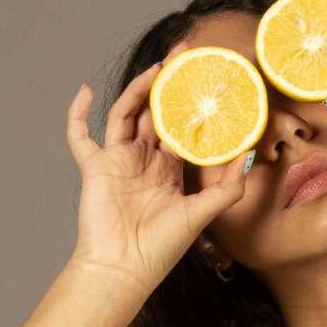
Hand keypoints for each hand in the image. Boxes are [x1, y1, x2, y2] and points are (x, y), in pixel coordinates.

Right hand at [64, 63, 251, 293]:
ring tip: (158, 67)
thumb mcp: (201, 214)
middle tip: (185, 57)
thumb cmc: (160, 248)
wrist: (124, 269)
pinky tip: (86, 89)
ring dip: (139, 89)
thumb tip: (247, 158)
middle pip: (155, 113)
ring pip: (127, 114)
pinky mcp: (96, 167)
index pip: (181, 128)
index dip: (192, 106)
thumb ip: (225, 189)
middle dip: (169, 86)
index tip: (207, 83)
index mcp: (168, 170)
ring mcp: (118, 161)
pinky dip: (78, 113)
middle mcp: (144, 161)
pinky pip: (80, 135)